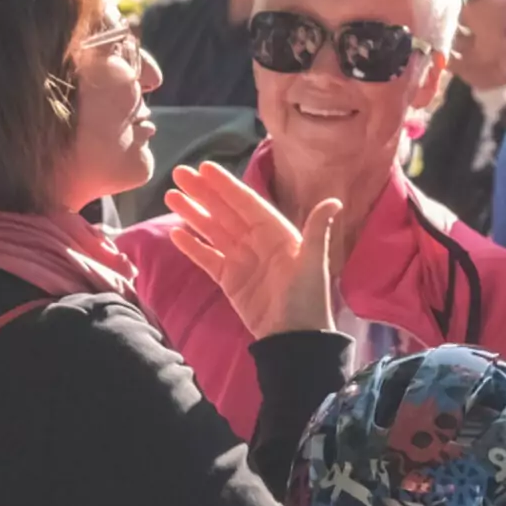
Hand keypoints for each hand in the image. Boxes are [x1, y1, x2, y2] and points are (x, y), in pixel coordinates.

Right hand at [165, 162, 341, 336]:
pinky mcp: (229, 280)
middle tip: (179, 174)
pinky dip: (192, 246)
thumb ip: (317, 231)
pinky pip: (207, 257)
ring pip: (213, 230)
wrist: (294, 338)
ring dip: (193, 213)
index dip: (226, 185)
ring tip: (171, 196)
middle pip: (225, 211)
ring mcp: (241, 260)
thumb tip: (334, 201)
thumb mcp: (313, 263)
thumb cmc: (308, 299)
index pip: (247, 202)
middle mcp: (257, 241)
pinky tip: (175, 232)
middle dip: (203, 192)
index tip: (205, 167)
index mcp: (276, 232)